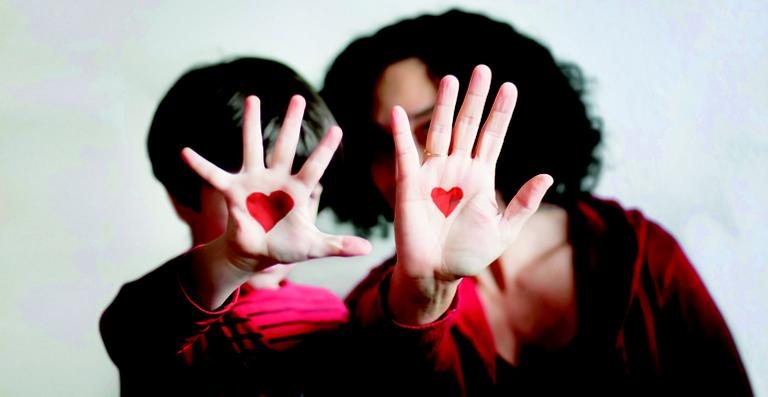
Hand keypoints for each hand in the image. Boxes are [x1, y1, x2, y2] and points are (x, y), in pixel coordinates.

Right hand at [182, 95, 371, 273]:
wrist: (258, 254)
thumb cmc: (287, 246)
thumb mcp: (314, 247)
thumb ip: (338, 245)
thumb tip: (369, 249)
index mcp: (298, 190)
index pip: (315, 165)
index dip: (324, 149)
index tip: (338, 127)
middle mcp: (277, 179)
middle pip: (285, 145)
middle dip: (291, 122)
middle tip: (298, 96)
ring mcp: (254, 181)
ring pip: (253, 147)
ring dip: (253, 124)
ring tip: (254, 97)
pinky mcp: (233, 191)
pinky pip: (214, 176)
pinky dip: (200, 165)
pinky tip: (185, 151)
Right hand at [389, 65, 551, 323]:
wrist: (436, 274)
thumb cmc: (467, 255)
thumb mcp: (504, 230)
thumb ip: (523, 203)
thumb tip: (547, 175)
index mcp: (480, 177)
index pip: (492, 136)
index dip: (501, 112)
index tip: (510, 87)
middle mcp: (457, 168)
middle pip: (467, 125)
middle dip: (475, 98)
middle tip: (482, 70)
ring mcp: (433, 173)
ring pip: (440, 131)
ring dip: (444, 105)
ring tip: (451, 79)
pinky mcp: (410, 184)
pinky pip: (405, 154)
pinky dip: (400, 133)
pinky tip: (399, 112)